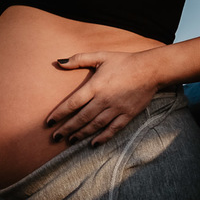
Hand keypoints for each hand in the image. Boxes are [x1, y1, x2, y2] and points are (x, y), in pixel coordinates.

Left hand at [45, 50, 162, 145]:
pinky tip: (94, 143)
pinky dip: (103, 137)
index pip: (73, 103)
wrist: (150, 70)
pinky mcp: (128, 115)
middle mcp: (104, 100)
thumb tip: (59, 62)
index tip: (49, 122)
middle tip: (55, 137)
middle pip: (82, 118)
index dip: (60, 113)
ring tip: (70, 140)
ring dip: (82, 134)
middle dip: (67, 128)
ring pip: (96, 125)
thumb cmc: (123, 61)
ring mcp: (117, 109)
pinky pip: (113, 129)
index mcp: (95, 86)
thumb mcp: (100, 56)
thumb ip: (78, 59)